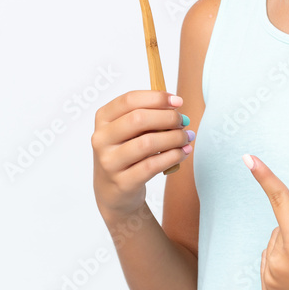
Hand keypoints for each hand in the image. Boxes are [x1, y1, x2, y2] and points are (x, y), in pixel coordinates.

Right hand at [91, 90, 192, 221]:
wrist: (113, 192)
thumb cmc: (127, 153)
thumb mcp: (129, 131)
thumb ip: (147, 116)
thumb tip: (175, 106)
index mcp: (103, 119)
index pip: (129, 100)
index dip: (157, 98)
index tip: (178, 101)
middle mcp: (101, 139)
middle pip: (138, 119)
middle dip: (168, 118)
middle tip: (184, 122)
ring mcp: (109, 162)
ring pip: (147, 143)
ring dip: (174, 138)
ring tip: (187, 137)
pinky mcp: (122, 182)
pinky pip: (152, 166)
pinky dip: (173, 156)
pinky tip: (183, 152)